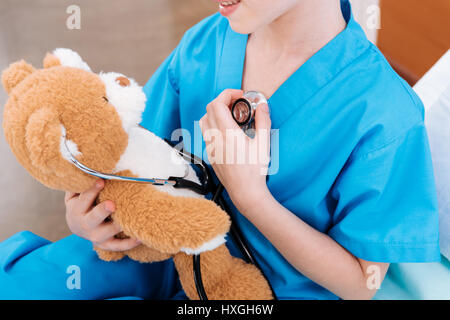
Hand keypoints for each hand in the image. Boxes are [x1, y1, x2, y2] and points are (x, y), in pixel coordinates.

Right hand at [65, 179, 140, 250]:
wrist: (77, 226)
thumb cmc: (79, 205)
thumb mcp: (74, 194)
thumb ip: (79, 184)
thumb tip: (87, 169)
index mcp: (77, 211)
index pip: (84, 199)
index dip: (93, 190)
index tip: (102, 181)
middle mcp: (86, 225)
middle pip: (93, 218)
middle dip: (102, 211)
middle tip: (112, 204)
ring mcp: (96, 236)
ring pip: (108, 233)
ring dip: (118, 226)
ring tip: (130, 220)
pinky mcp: (106, 244)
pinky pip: (118, 246)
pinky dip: (129, 243)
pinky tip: (139, 237)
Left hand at [199, 89, 271, 213]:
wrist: (245, 192)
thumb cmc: (254, 171)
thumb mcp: (263, 143)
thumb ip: (263, 121)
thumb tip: (263, 106)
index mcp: (227, 133)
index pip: (217, 104)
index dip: (228, 94)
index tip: (240, 96)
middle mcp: (215, 138)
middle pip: (209, 108)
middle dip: (223, 100)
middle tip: (238, 104)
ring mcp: (210, 146)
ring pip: (204, 120)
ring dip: (215, 112)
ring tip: (231, 115)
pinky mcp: (210, 153)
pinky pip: (206, 133)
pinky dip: (213, 124)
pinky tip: (228, 130)